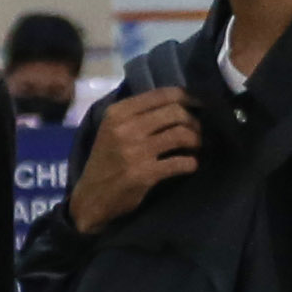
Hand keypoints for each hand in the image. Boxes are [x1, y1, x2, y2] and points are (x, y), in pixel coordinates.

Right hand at [69, 87, 200, 233]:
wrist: (91, 198)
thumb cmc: (106, 162)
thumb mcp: (112, 129)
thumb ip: (138, 114)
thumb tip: (178, 104)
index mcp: (118, 112)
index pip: (162, 94)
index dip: (188, 96)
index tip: (201, 104)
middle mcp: (125, 127)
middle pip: (176, 112)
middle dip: (194, 121)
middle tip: (199, 131)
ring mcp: (135, 151)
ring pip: (181, 135)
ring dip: (196, 141)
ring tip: (196, 147)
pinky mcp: (144, 173)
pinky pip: (181, 162)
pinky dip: (191, 163)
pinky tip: (191, 165)